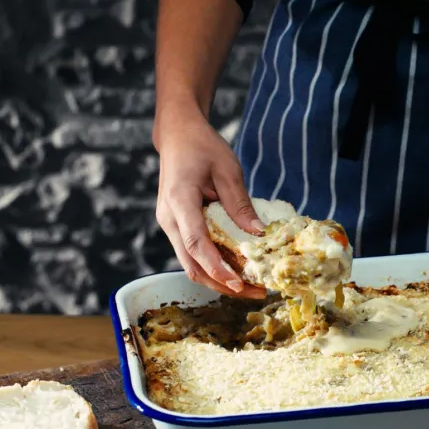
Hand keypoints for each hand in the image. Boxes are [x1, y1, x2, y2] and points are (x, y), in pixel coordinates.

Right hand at [155, 110, 265, 298]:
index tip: (238, 284)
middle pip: (192, 264)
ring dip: (218, 280)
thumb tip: (259, 235)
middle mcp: (169, 219)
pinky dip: (213, 267)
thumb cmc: (203, 147)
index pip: (197, 244)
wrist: (177, 135)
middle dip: (222, 284)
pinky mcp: (176, 227)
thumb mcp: (228, 170)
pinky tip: (237, 271)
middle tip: (255, 293)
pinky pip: (193, 254)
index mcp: (179, 201)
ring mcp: (169, 225)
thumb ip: (240, 204)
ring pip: (191, 265)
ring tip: (250, 288)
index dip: (217, 268)